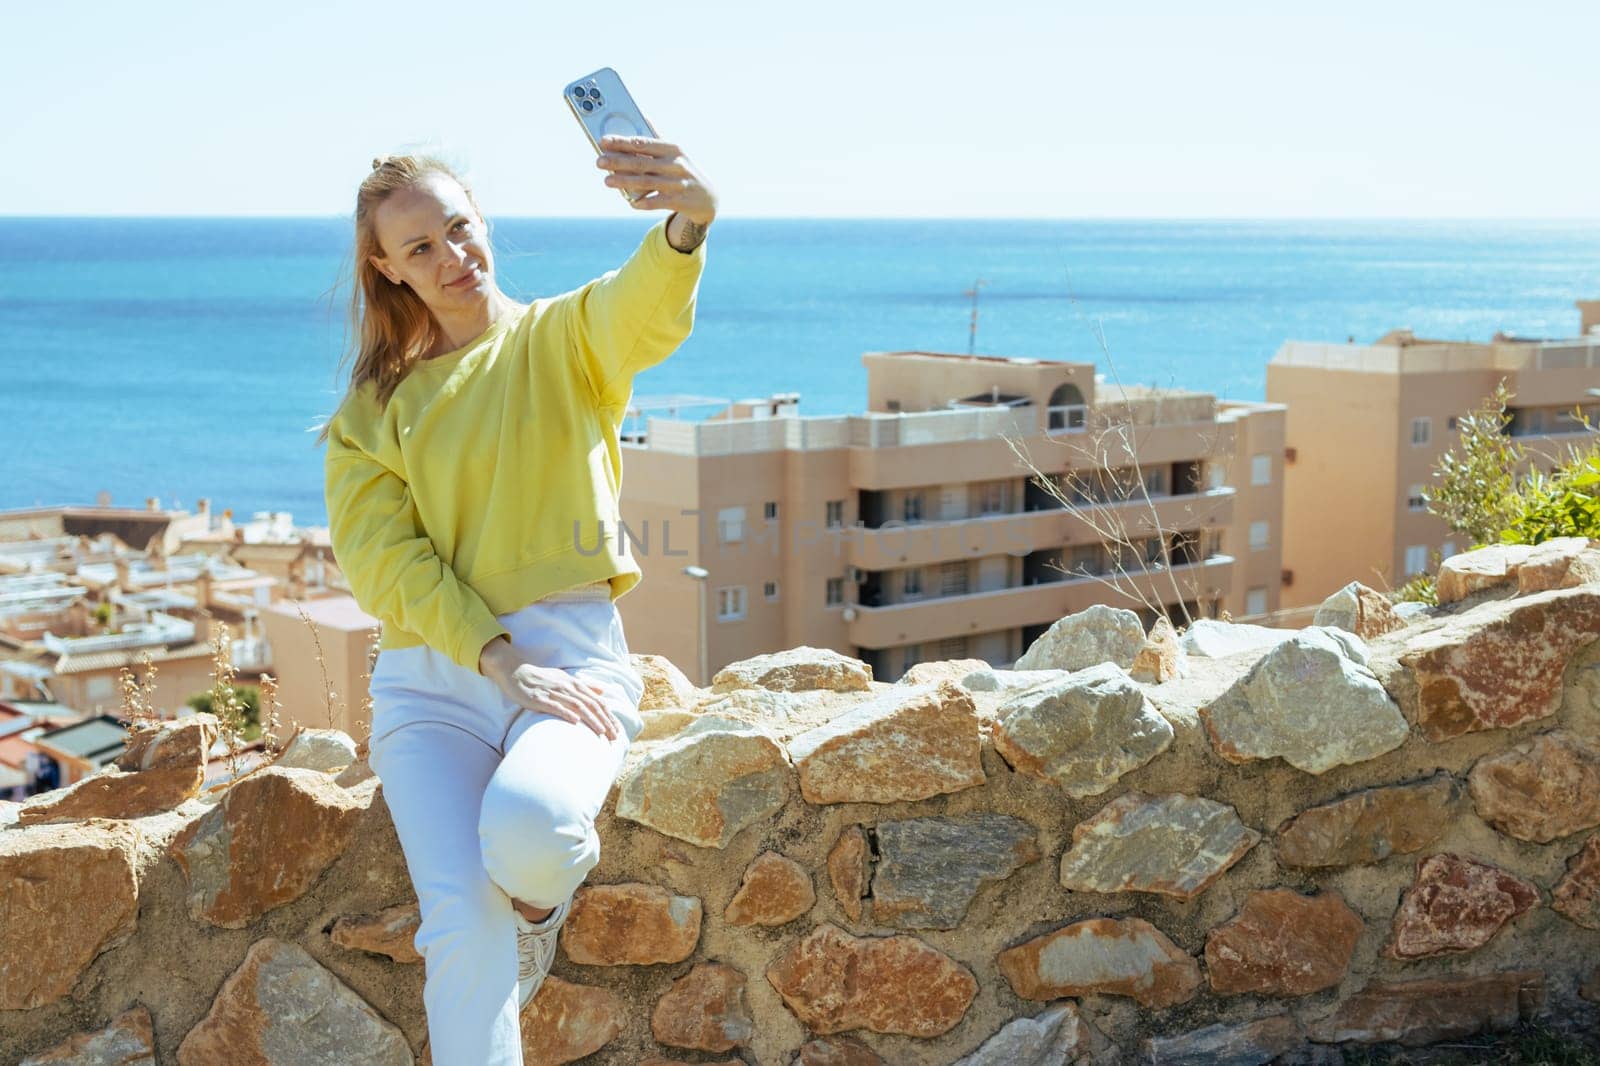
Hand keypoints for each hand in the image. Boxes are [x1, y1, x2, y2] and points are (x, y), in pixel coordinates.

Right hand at [480, 637, 620, 739]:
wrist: (517, 672)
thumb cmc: (542, 678)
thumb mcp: (565, 678)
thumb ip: (584, 685)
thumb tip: (602, 691)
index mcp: (575, 684)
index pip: (596, 701)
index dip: (608, 715)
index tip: (616, 729)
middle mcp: (567, 687)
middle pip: (590, 705)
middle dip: (604, 721)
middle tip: (613, 736)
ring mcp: (554, 693)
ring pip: (577, 707)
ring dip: (591, 720)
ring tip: (601, 732)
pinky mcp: (539, 699)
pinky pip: (555, 707)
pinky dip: (566, 714)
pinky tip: (575, 722)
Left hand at [596, 136, 717, 225]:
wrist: (708, 197)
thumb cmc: (684, 170)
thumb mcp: (675, 152)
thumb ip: (657, 137)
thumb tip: (641, 114)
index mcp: (672, 148)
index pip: (643, 143)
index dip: (622, 142)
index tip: (603, 142)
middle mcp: (676, 164)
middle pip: (642, 163)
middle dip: (618, 161)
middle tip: (599, 161)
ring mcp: (678, 183)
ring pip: (646, 182)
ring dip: (625, 181)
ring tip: (607, 181)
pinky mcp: (679, 201)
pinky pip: (658, 202)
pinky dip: (644, 202)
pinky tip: (631, 202)